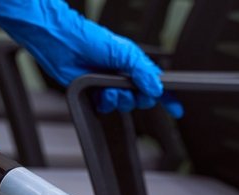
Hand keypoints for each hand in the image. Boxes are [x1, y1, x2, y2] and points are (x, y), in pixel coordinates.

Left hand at [0, 0, 181, 116]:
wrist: (62, 43)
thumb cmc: (90, 39)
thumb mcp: (124, 52)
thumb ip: (143, 71)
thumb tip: (156, 88)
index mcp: (134, 65)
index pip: (156, 84)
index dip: (167, 98)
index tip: (176, 110)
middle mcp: (123, 77)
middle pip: (142, 99)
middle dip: (137, 98)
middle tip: (130, 91)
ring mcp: (109, 86)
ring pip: (125, 105)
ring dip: (118, 100)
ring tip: (108, 89)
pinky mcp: (95, 94)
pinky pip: (107, 108)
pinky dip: (105, 103)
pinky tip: (99, 94)